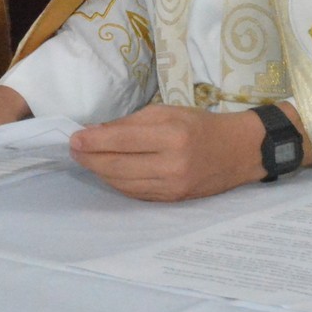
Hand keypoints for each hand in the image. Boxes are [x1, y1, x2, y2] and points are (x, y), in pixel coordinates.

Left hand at [69, 104, 298, 201]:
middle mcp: (172, 164)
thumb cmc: (200, 125)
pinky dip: (117, 183)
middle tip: (74, 150)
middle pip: (117, 166)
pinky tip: (108, 173)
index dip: (93, 141)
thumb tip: (96, 133)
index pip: (122, 140)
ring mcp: (172, 186)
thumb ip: (132, 122)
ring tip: (87, 160)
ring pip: (123, 184)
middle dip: (89, 159)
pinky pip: (136, 193)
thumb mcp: (168, 112)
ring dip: (100, 172)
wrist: (238, 151)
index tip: (74, 138)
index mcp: (172, 135)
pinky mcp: (172, 200)